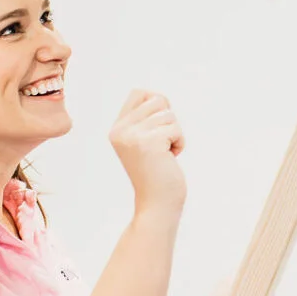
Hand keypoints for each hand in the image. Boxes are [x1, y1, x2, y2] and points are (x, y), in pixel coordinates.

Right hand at [108, 90, 186, 213]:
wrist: (156, 203)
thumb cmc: (156, 172)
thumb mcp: (141, 142)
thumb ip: (144, 119)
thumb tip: (158, 96)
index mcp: (117, 128)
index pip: (139, 93)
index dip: (157, 102)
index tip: (160, 124)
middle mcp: (121, 130)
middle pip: (157, 99)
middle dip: (168, 120)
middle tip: (163, 142)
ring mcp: (133, 135)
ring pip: (169, 114)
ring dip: (174, 133)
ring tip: (164, 152)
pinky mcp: (149, 142)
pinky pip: (176, 129)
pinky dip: (179, 143)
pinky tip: (169, 158)